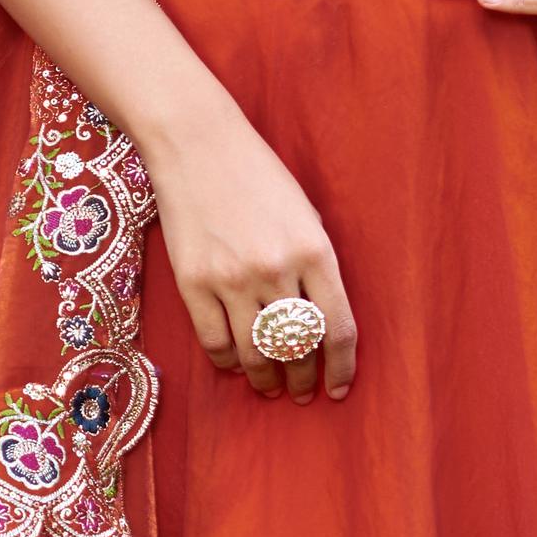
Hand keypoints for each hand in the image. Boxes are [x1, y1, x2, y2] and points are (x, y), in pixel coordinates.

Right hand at [141, 96, 355, 402]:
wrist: (198, 145)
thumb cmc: (258, 176)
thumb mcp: (306, 213)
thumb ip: (317, 264)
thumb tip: (321, 319)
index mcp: (315, 251)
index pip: (337, 329)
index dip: (341, 368)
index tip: (338, 389)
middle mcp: (277, 270)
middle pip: (297, 347)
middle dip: (303, 378)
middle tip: (302, 391)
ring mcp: (232, 279)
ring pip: (256, 353)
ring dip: (265, 378)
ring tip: (269, 386)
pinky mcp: (194, 282)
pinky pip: (215, 342)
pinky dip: (227, 362)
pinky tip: (235, 365)